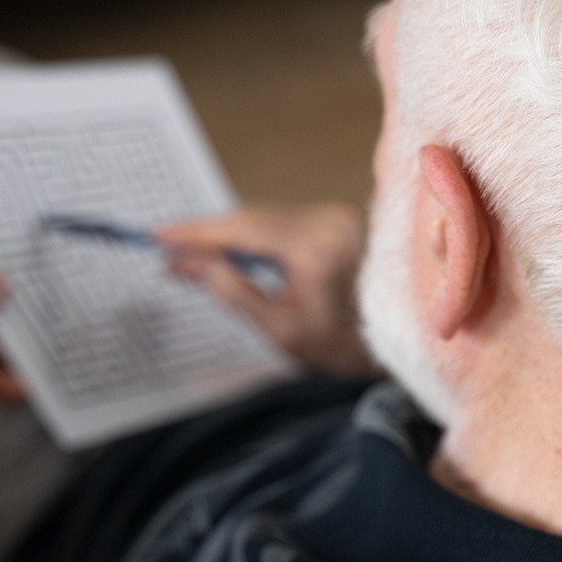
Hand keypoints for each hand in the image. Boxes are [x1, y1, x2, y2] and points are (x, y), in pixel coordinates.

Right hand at [158, 203, 378, 376]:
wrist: (403, 340)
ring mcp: (338, 215)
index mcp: (316, 252)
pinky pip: (285, 218)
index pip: (242, 230)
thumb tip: (187, 263)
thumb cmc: (344, 346)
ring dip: (230, 231)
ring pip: (266, 215)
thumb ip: (232, 291)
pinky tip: (231, 247)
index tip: (159, 235)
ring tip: (192, 251)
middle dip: (208, 232)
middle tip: (166, 247)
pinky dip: (255, 231)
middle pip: (252, 217)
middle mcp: (329, 223)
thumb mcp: (281, 330)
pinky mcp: (340, 217)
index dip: (197, 231)